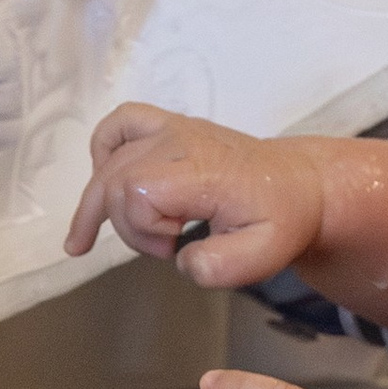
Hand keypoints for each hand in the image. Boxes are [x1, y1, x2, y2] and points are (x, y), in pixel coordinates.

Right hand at [66, 106, 323, 288]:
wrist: (297, 184)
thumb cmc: (280, 218)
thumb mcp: (264, 255)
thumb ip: (222, 267)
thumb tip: (183, 262)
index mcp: (203, 171)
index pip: (137, 193)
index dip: (142, 231)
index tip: (171, 247)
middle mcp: (182, 141)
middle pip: (115, 178)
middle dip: (125, 225)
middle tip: (162, 247)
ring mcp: (174, 128)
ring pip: (110, 157)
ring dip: (101, 199)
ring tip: (89, 237)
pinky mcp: (171, 125)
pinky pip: (122, 121)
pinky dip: (103, 149)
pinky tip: (103, 179)